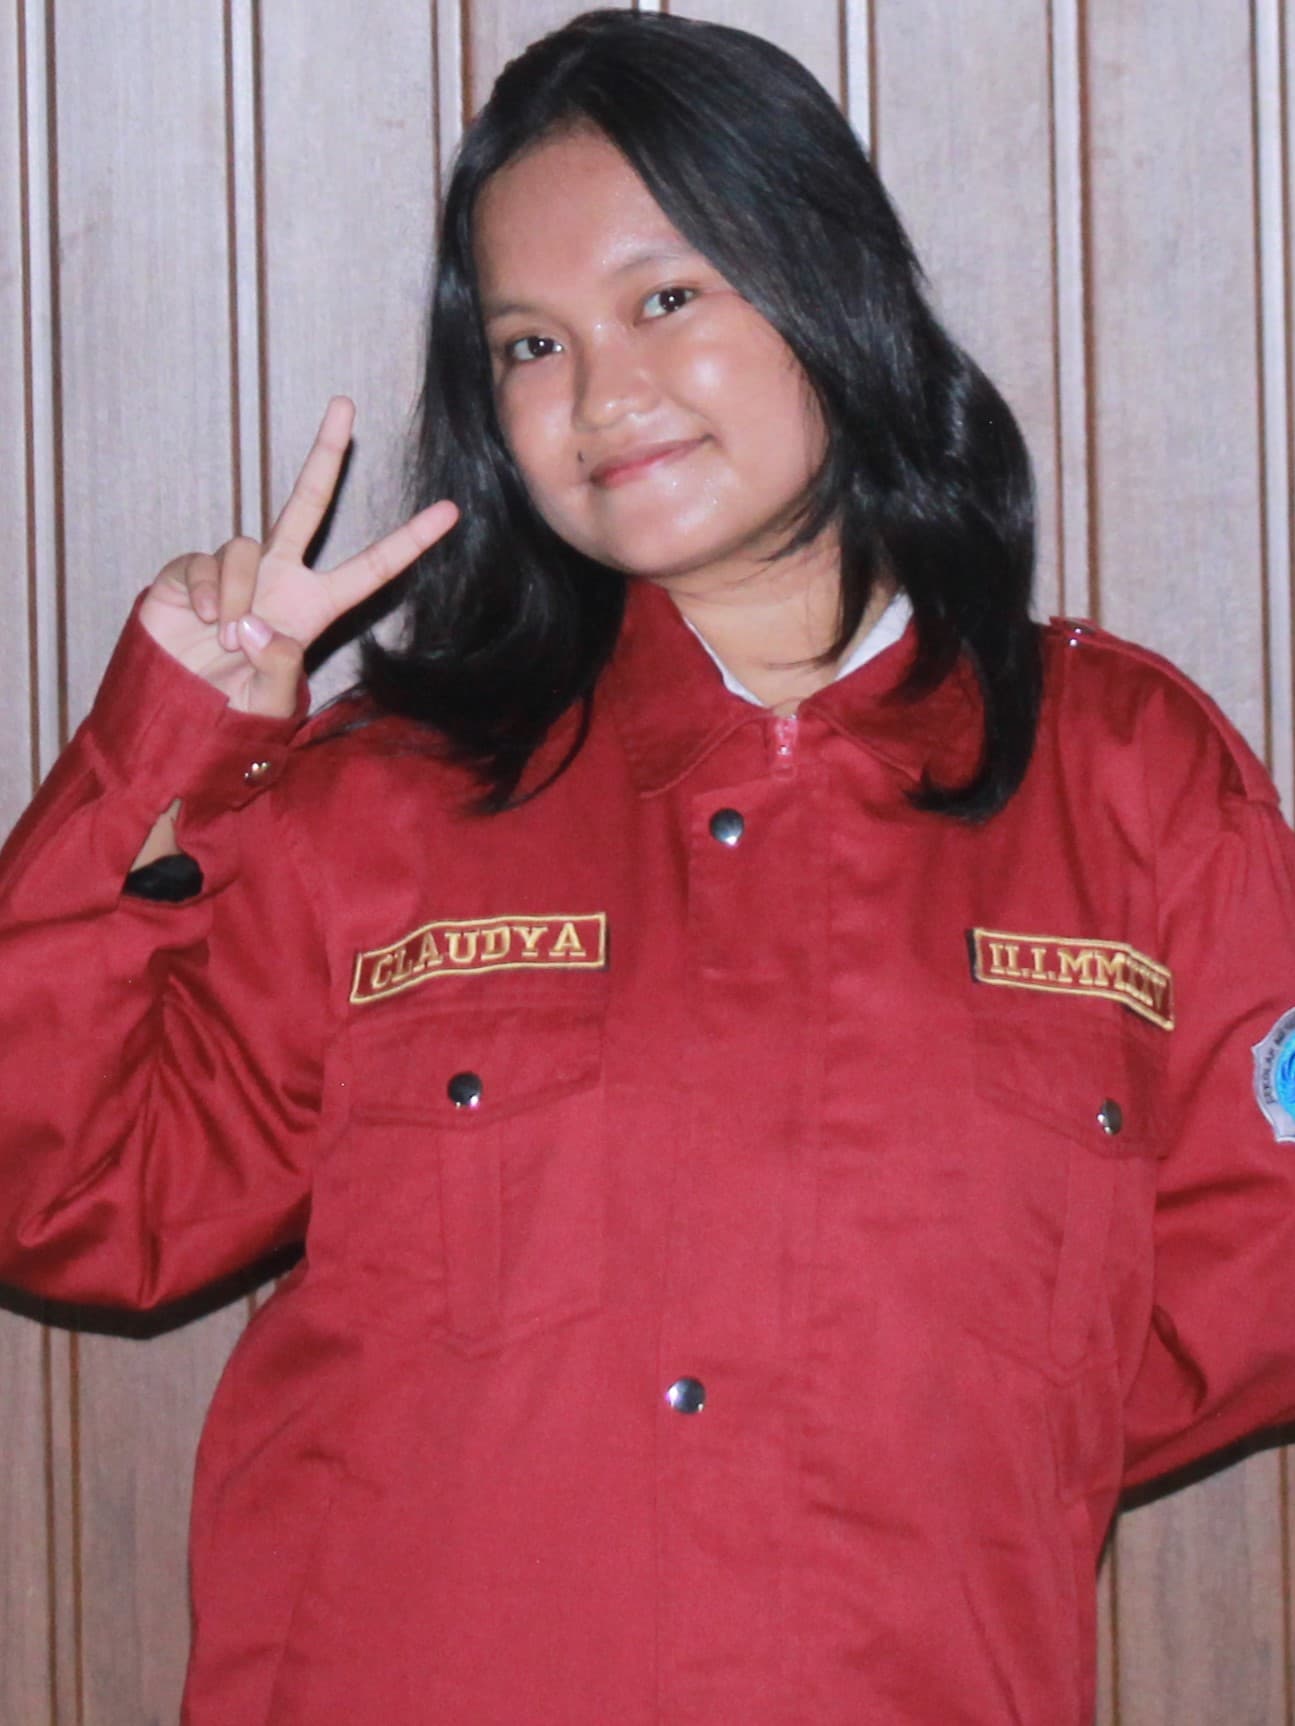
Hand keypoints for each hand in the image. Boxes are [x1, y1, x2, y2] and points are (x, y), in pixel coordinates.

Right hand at [139, 397, 457, 717]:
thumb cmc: (229, 706)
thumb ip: (276, 670)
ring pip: (246, 546)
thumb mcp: (267, 703)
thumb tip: (257, 625)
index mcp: (314, 607)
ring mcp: (236, 570)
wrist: (173, 706)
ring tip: (227, 638)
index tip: (451, 511)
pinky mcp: (192, 569)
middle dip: (325, 454)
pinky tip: (203, 620)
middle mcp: (279, 577)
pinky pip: (207, 563)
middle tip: (345, 404)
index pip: (371, 569)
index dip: (409, 541)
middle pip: (307, 504)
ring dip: (239, 593)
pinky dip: (209, 592)